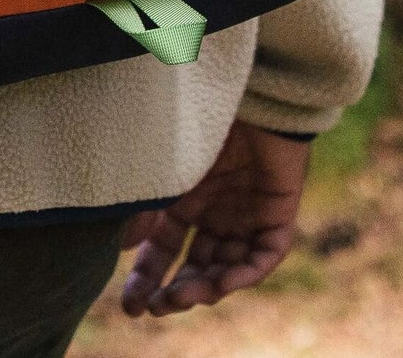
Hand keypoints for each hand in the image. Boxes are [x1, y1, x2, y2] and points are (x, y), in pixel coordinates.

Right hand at [120, 120, 309, 315]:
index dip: (148, 278)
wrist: (251, 94)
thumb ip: (147, 209)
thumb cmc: (203, 123)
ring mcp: (246, 216)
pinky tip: (221, 284)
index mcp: (187, 199)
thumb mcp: (167, 171)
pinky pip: (263, 257)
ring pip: (228, 268)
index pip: (165, 249)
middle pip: (196, 266)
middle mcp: (216, 213)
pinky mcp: (277, 215)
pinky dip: (244, 275)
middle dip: (175, 291)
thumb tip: (124, 249)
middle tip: (156, 307)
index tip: (130, 307)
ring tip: (181, 297)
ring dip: (205, 289)